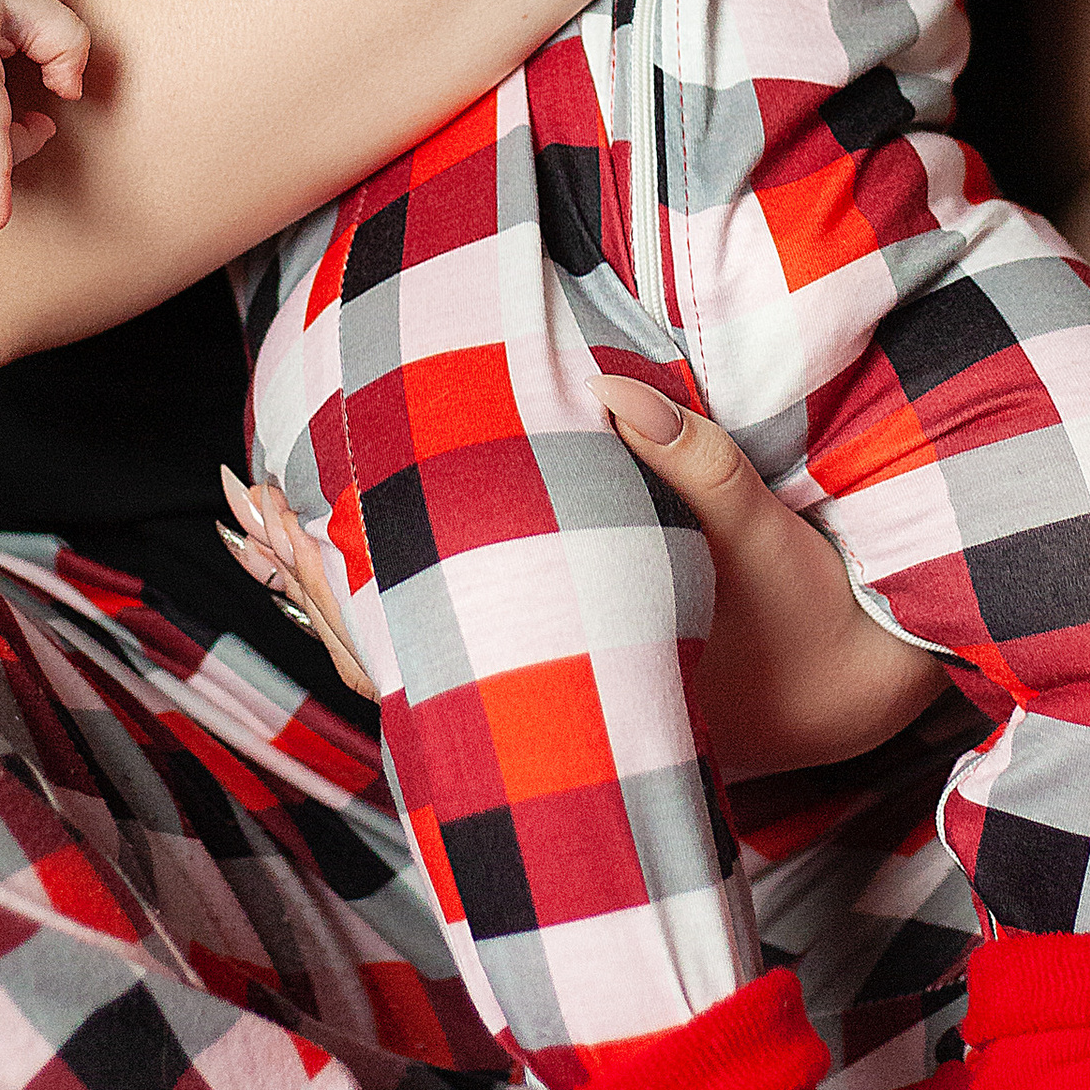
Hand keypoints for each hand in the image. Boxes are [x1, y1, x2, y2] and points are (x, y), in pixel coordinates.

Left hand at [219, 418, 949, 777]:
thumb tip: (616, 391)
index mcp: (562, 652)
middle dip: (309, 570)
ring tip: (260, 539)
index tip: (271, 504)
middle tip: (240, 508)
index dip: (334, 557)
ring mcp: (545, 697)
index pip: (413, 607)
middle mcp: (538, 689)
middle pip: (387, 634)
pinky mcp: (562, 685)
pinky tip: (347, 580)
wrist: (849, 698)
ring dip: (335, 595)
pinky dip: (386, 616)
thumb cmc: (808, 612)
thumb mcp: (763, 528)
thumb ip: (694, 459)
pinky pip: (448, 652)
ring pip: (408, 650)